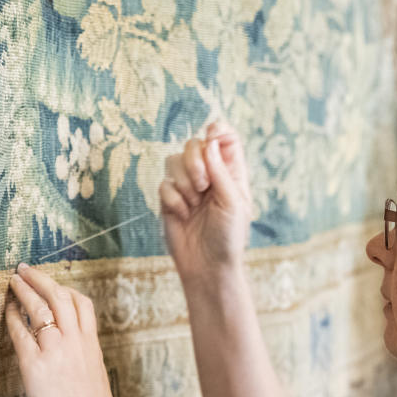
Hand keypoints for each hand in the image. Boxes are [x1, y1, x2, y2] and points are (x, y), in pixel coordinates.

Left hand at [5, 263, 124, 396]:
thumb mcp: (96, 382)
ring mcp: (55, 351)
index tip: (55, 285)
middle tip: (25, 270)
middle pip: (59, 297)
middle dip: (41, 279)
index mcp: (92, 346)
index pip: (82, 305)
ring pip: (39, 307)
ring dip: (24, 290)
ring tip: (12, 281)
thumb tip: (73, 361)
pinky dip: (12, 316)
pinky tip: (6, 311)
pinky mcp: (34, 365)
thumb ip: (84, 364)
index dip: (66, 290)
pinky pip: (20, 331)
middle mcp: (75, 342)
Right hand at [159, 121, 252, 281]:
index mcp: (230, 173)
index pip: (224, 138)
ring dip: (184, 181)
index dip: (217, 130)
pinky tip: (183, 216)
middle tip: (203, 184)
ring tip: (194, 203)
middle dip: (195, 160)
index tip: (212, 136)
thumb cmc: (228, 237)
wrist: (208, 266)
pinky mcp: (170, 200)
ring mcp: (188, 187)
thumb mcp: (232, 202)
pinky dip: (173, 199)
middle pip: (194, 144)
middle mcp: (209, 175)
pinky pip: (164, 184)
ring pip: (174, 161)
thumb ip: (221, 170)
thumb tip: (209, 141)